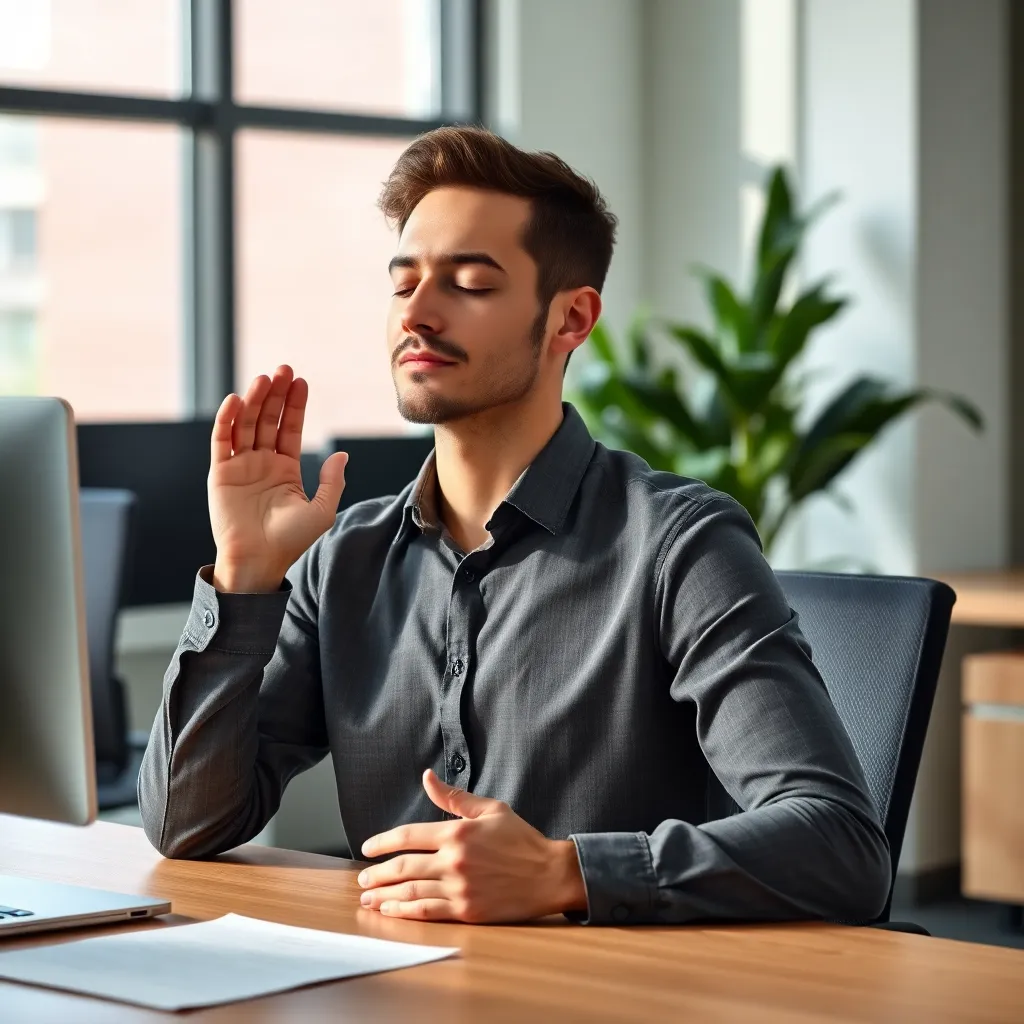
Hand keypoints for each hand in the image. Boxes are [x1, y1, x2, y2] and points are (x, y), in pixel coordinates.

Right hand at [209, 365, 347, 591]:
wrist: (259, 560)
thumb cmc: (291, 540)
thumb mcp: (322, 510)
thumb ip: (332, 481)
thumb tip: (342, 455)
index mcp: (285, 469)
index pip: (289, 428)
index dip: (294, 405)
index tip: (300, 381)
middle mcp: (262, 462)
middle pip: (268, 420)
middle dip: (275, 395)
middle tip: (283, 369)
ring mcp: (240, 465)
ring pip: (246, 425)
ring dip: (254, 401)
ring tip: (263, 379)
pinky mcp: (220, 473)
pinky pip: (222, 441)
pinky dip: (227, 420)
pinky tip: (237, 401)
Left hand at [357, 770, 587, 922]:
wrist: (549, 874)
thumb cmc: (522, 840)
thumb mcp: (490, 810)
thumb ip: (454, 797)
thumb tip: (427, 777)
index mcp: (457, 832)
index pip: (408, 836)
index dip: (382, 842)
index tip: (367, 847)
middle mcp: (454, 860)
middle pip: (403, 867)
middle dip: (377, 873)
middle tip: (363, 878)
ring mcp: (459, 888)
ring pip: (410, 892)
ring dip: (384, 896)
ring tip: (368, 898)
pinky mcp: (467, 911)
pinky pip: (427, 912)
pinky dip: (405, 912)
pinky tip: (391, 912)